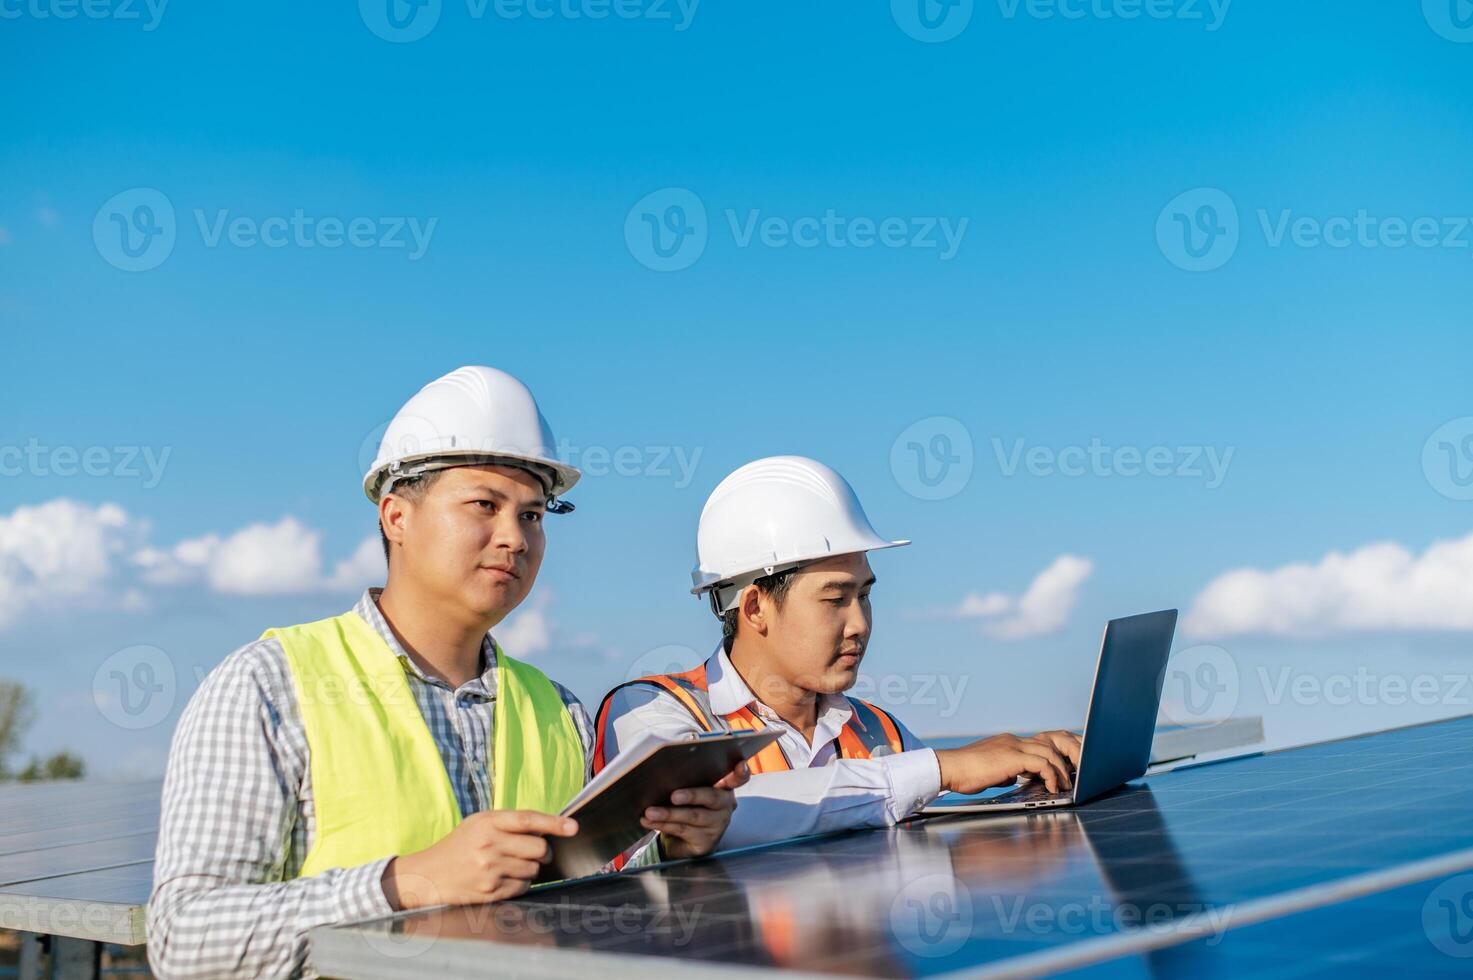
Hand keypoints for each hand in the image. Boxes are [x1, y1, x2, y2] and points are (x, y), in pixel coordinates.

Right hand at [380, 809, 577, 909]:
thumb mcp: (478, 824)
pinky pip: (523, 887)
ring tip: (510, 865)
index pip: (528, 820)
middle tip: (536, 852)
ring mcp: (490, 870)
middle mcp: (489, 845)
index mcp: (487, 823)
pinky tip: (504, 878)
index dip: (555, 823)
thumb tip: (545, 830)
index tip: (573, 827)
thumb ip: (508, 823)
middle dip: (544, 851)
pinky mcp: (491, 892)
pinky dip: (521, 883)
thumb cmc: (458, 846)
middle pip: (539, 849)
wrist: (428, 876)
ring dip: (531, 868)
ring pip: (534, 870)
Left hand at [643, 761, 748, 858]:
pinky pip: (682, 830)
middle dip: (692, 795)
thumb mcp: (692, 790)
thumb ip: (688, 779)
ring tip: (650, 812)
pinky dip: (662, 825)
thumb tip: (665, 771)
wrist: (686, 840)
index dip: (741, 772)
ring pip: (693, 816)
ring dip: (668, 814)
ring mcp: (718, 824)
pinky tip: (649, 821)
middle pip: (712, 797)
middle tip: (674, 796)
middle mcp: (725, 805)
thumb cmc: (689, 806)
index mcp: (724, 786)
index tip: (740, 765)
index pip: (738, 777)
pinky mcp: (706, 841)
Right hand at [934, 730, 1081, 795]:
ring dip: (1063, 770)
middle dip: (1071, 756)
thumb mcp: (992, 771)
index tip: (1072, 766)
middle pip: (1054, 740)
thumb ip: (1008, 770)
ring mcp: (1013, 746)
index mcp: (1010, 742)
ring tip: (1066, 786)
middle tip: (1080, 773)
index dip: (1061, 752)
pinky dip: (1051, 775)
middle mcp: (1015, 740)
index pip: (1044, 741)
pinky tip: (1052, 788)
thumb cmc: (965, 774)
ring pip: (1051, 751)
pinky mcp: (1012, 757)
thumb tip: (1018, 777)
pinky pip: (1042, 763)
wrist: (948, 768)